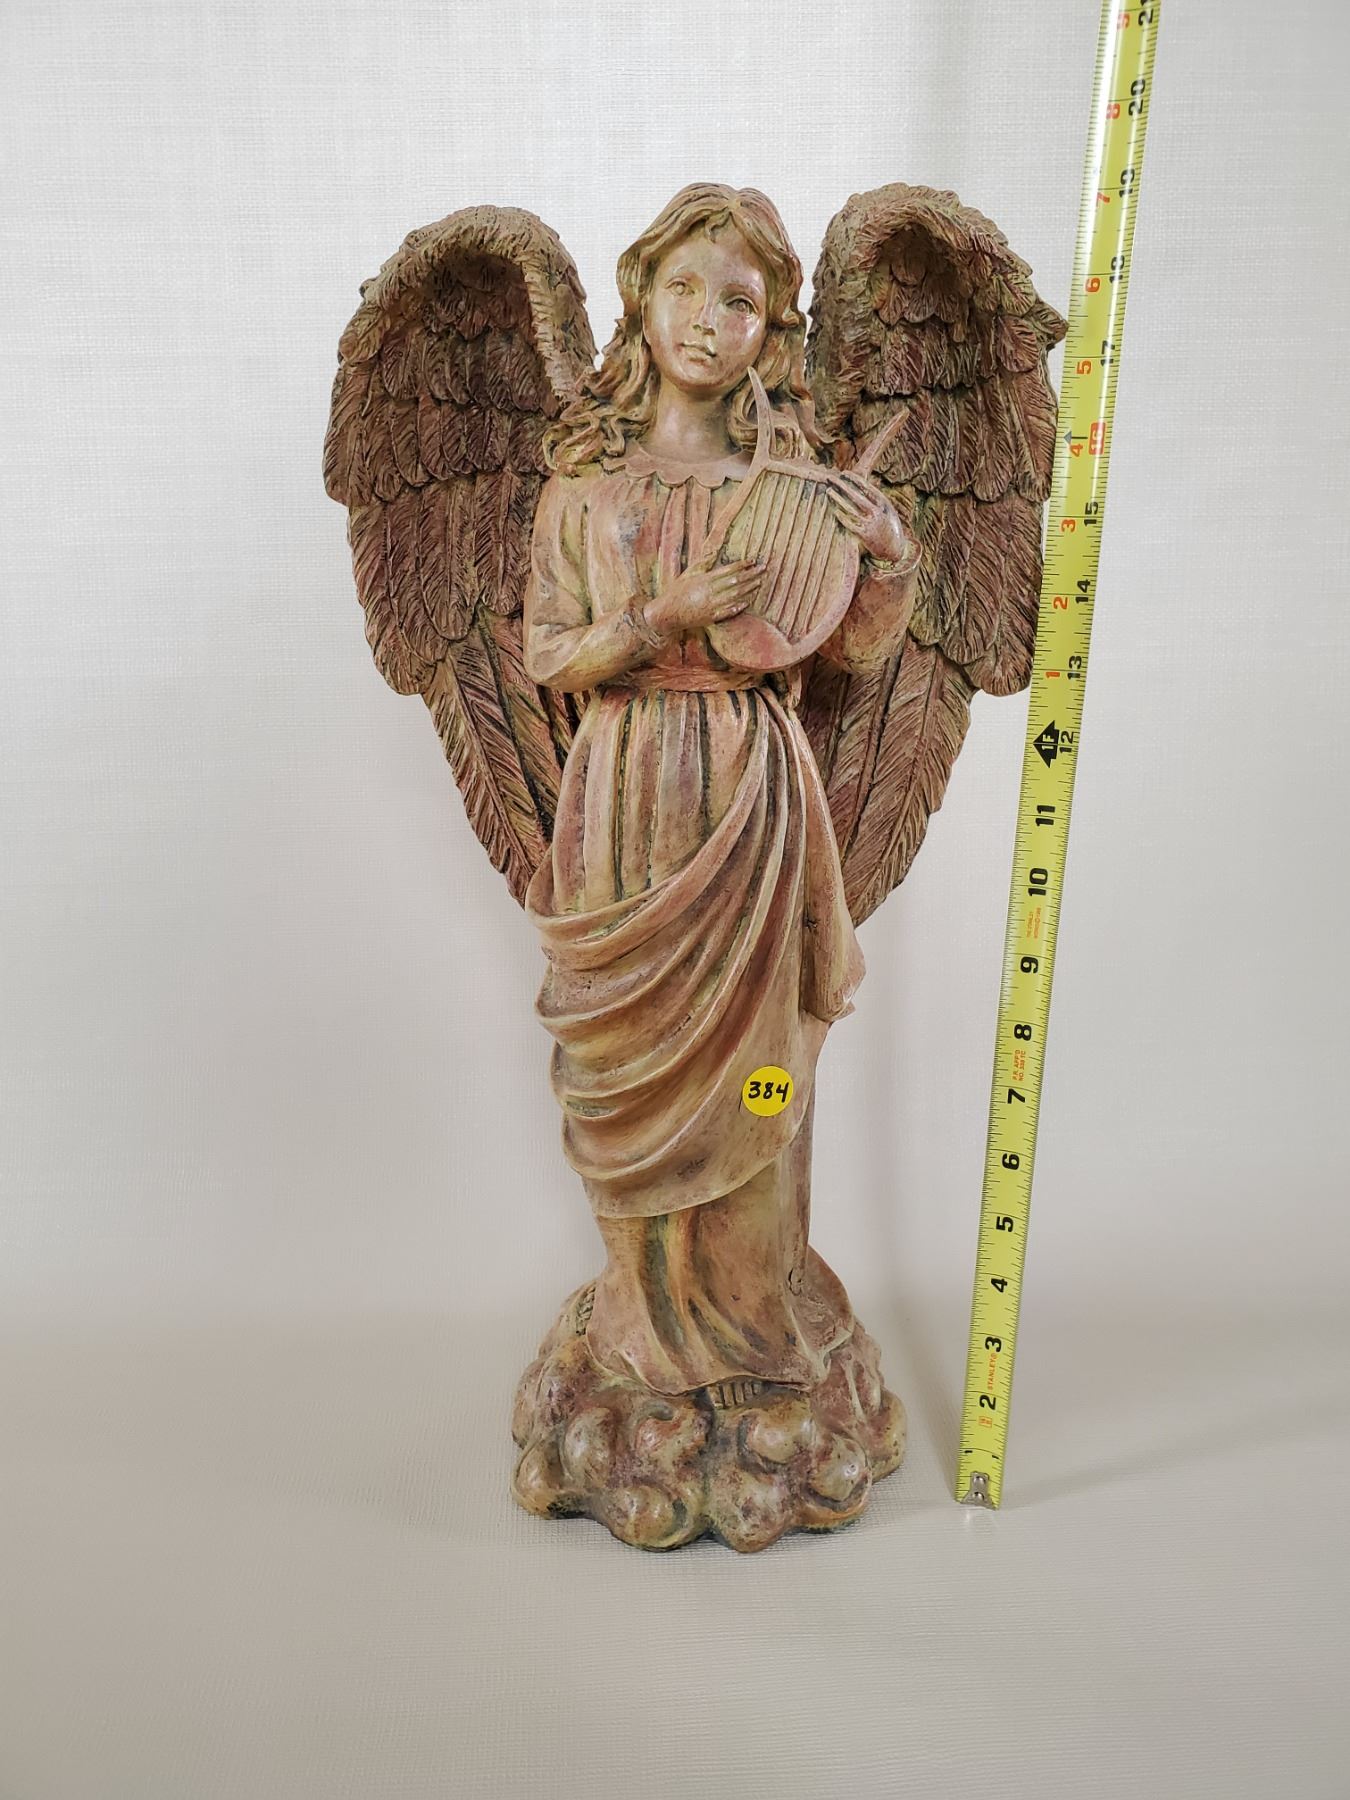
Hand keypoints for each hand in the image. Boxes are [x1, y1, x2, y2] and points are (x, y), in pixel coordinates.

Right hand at [644, 554, 766, 635]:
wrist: (667, 614)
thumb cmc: (676, 591)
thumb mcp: (688, 574)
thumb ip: (703, 564)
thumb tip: (714, 552)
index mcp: (705, 579)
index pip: (729, 570)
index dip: (742, 565)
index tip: (753, 560)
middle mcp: (711, 592)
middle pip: (736, 582)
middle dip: (752, 574)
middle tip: (764, 569)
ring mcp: (712, 605)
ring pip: (736, 596)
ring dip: (749, 589)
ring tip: (760, 582)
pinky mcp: (712, 617)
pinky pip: (729, 611)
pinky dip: (740, 606)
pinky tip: (748, 601)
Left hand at [824, 470, 908, 563]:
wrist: (895, 550)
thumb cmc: (889, 528)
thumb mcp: (888, 510)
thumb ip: (877, 500)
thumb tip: (864, 486)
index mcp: (883, 503)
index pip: (867, 487)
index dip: (854, 479)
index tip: (844, 473)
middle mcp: (876, 512)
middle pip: (856, 495)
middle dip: (842, 485)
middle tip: (831, 478)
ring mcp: (870, 523)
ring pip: (850, 508)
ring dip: (838, 498)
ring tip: (829, 490)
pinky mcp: (864, 535)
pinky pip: (850, 524)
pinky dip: (841, 516)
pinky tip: (834, 510)